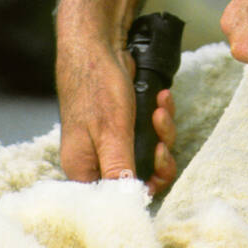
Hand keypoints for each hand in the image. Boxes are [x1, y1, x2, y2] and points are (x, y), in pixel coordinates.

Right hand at [56, 43, 176, 193]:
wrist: (98, 43)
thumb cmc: (96, 86)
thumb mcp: (111, 133)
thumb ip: (119, 170)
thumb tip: (126, 204)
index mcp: (84, 169)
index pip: (116, 199)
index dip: (142, 189)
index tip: (157, 169)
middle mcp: (97, 158)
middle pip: (140, 176)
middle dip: (159, 156)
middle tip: (162, 141)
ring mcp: (113, 140)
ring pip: (151, 152)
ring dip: (163, 130)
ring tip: (161, 108)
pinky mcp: (126, 123)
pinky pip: (152, 131)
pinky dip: (161, 116)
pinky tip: (161, 98)